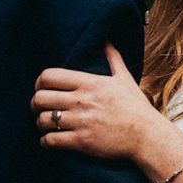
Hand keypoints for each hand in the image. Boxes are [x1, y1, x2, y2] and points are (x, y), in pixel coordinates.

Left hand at [33, 44, 166, 159]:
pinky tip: (50, 140)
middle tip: (39, 108)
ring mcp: (81, 121)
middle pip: (40, 98)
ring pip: (43, 120)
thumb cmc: (136, 107)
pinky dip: (46, 141)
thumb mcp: (125, 79)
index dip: (39, 83)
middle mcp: (82, 101)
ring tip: (45, 124)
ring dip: (40, 123)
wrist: (147, 135)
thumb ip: (113, 59)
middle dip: (35, 103)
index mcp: (90, 83)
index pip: (49, 76)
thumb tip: (107, 41)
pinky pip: (51, 140)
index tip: (41, 89)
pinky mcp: (82, 141)